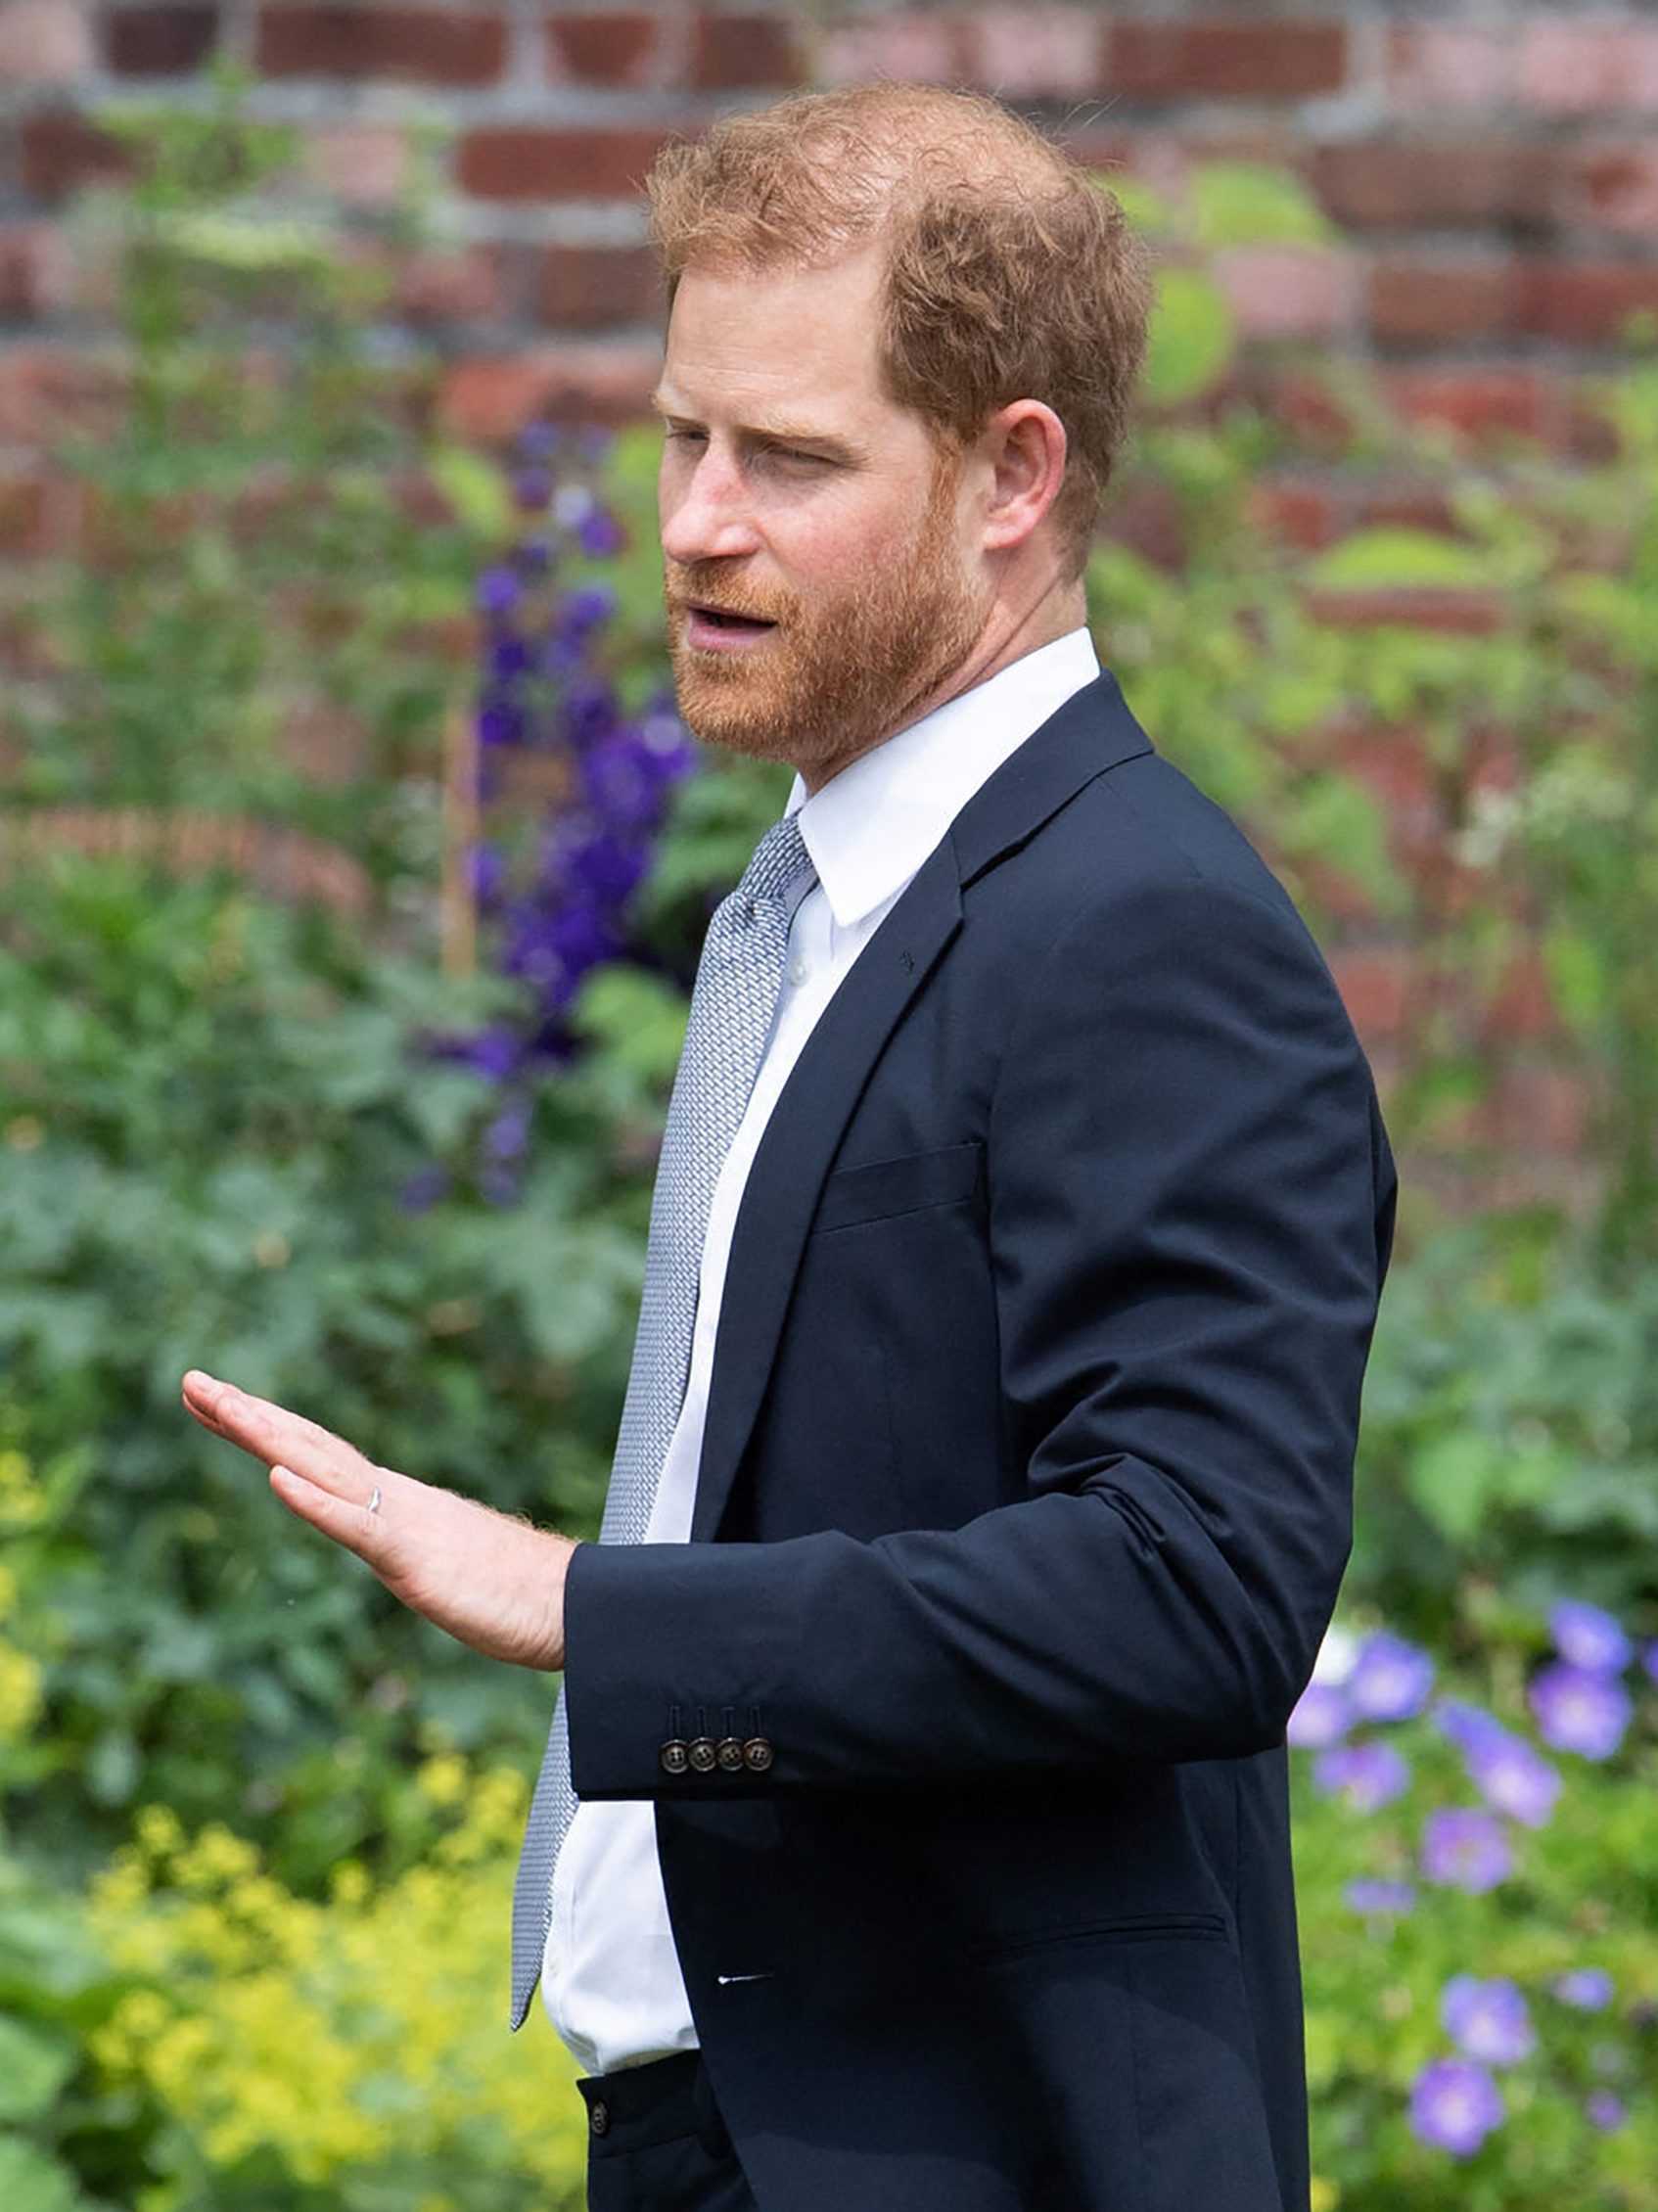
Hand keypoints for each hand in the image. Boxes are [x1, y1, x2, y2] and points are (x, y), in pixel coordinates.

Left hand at [181, 1370, 574, 1671]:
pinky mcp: (415, 1559)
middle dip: (246, 1413)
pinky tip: (277, 1480)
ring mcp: (403, 1523)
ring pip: (324, 1469)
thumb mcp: (439, 1563)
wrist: (572, 1604)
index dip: (262, 1425)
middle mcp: (392, 1498)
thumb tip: (386, 1535)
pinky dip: (315, 1502)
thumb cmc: (514, 1591)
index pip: (315, 1454)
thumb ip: (406, 1541)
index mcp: (392, 1502)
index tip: (213, 1399)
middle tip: (191, 1381)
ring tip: (219, 1406)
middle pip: (309, 1446)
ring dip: (267, 1437)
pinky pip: (358, 1526)